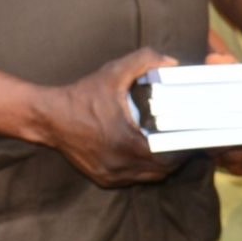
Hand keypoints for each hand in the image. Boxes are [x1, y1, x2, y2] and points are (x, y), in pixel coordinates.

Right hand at [42, 47, 185, 188]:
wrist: (49, 117)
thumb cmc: (84, 95)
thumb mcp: (114, 71)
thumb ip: (145, 61)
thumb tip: (173, 63)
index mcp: (127, 142)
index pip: (169, 156)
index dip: (185, 148)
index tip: (191, 135)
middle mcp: (120, 164)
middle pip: (163, 170)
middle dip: (177, 157)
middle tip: (184, 140)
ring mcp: (111, 175)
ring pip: (149, 177)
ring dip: (162, 165)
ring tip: (169, 147)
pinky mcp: (103, 179)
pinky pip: (133, 180)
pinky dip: (144, 170)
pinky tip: (148, 154)